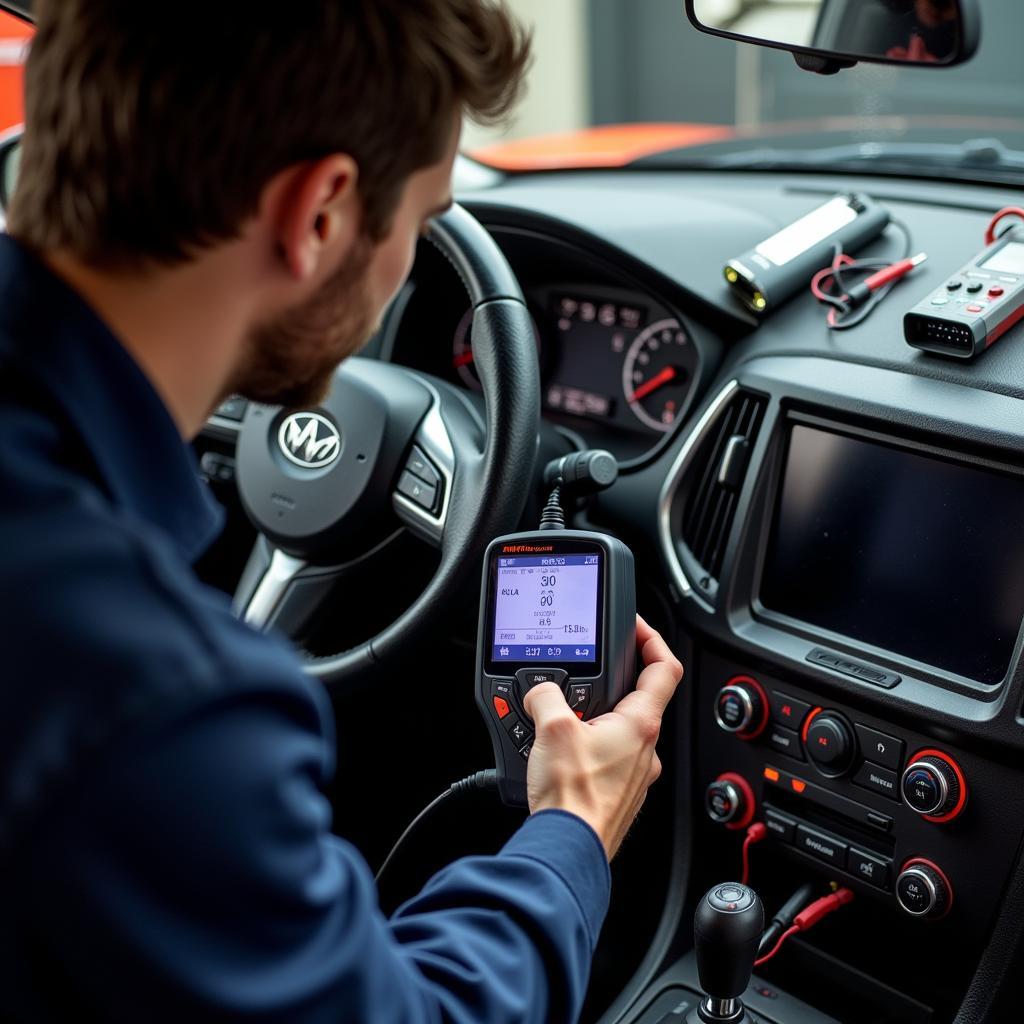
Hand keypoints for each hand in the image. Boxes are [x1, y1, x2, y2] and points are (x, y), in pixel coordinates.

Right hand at [523, 615, 683, 859]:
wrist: (569, 850)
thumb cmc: (573, 799)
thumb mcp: (552, 728)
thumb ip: (546, 695)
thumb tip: (540, 691)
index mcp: (640, 724)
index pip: (664, 668)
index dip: (652, 640)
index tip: (636, 630)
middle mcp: (645, 749)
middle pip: (639, 700)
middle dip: (610, 684)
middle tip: (584, 677)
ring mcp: (634, 775)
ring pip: (620, 732)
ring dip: (595, 720)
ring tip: (562, 721)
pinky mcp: (617, 794)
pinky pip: (607, 759)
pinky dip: (587, 749)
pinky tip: (560, 755)